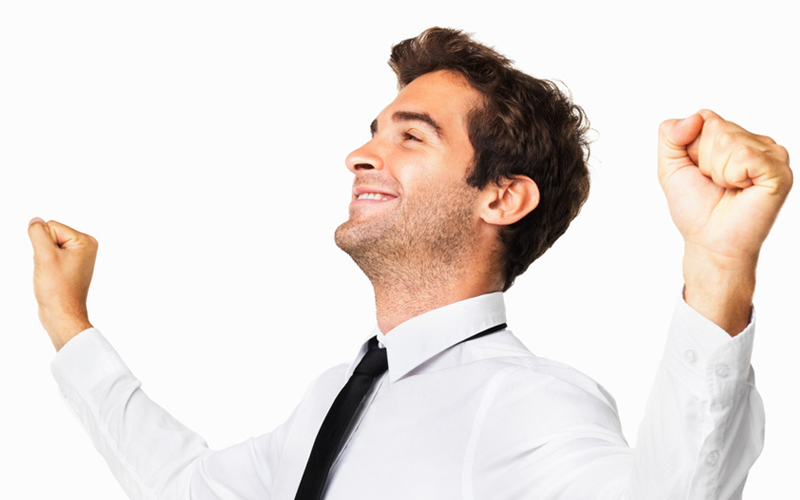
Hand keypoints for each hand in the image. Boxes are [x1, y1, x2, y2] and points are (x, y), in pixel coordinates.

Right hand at [28, 218, 97, 350]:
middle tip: (51, 270)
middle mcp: (85, 246)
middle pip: (49, 235)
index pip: (50, 226)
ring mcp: (78, 256)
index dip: (43, 244)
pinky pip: (48, 256)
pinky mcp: (69, 265)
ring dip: (43, 259)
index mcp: (86, 241)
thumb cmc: (57, 289)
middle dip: (43, 251)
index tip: (52, 262)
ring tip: (52, 275)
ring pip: (46, 246)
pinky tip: (51, 277)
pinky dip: (44, 265)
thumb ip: (38, 233)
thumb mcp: (44, 256)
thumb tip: (35, 220)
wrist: (62, 314)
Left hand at [658, 110, 791, 333]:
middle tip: (714, 184)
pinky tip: (740, 189)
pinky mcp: (779, 170)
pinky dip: (731, 176)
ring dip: (716, 169)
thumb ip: (670, 135)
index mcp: (734, 137)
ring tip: (728, 188)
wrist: (709, 241)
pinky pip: (745, 155)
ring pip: (728, 138)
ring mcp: (771, 154)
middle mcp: (755, 142)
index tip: (699, 172)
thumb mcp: (670, 167)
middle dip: (703, 159)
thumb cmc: (695, 208)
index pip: (704, 118)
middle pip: (715, 126)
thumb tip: (695, 116)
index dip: (691, 148)